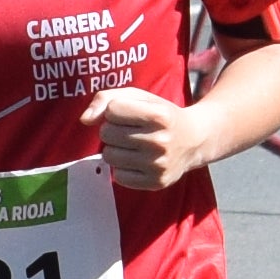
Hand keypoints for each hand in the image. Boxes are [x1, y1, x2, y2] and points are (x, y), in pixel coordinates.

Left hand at [83, 82, 205, 190]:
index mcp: (160, 115)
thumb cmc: (160, 114)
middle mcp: (161, 141)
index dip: (116, 110)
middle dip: (112, 129)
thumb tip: (84, 120)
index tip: (130, 113)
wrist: (194, 140)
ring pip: (108, 156)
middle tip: (130, 130)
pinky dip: (123, 168)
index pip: (112, 110)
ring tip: (133, 145)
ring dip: (115, 148)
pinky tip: (137, 160)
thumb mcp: (139, 96)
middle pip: (106, 133)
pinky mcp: (156, 182)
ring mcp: (159, 164)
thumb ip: (107, 98)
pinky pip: (118, 176)